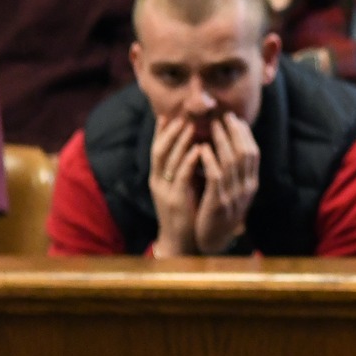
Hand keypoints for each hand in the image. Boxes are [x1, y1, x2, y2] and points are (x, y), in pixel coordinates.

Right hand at [147, 116, 207, 255]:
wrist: (178, 241)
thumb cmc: (182, 211)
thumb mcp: (179, 187)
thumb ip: (182, 170)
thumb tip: (192, 147)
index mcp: (158, 177)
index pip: (157, 150)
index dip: (161, 132)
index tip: (167, 114)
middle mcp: (158, 181)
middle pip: (159, 151)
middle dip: (170, 132)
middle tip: (181, 115)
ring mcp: (165, 191)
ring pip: (169, 161)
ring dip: (180, 142)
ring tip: (190, 126)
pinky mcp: (176, 201)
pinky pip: (182, 177)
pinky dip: (189, 162)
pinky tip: (198, 150)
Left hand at [192, 115, 259, 253]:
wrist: (212, 242)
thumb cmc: (218, 215)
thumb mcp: (232, 193)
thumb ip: (233, 174)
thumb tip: (230, 149)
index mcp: (251, 184)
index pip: (253, 153)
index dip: (245, 135)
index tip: (235, 119)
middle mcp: (246, 188)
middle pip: (246, 153)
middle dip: (236, 132)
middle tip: (225, 116)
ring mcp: (234, 195)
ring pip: (232, 161)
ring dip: (223, 141)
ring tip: (213, 126)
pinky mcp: (217, 202)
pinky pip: (216, 176)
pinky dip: (210, 160)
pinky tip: (203, 148)